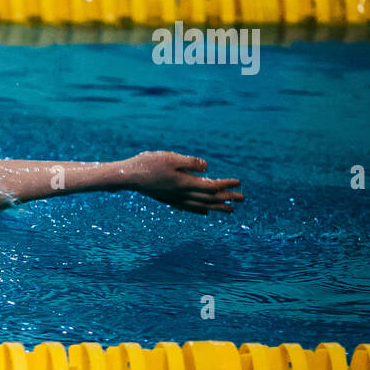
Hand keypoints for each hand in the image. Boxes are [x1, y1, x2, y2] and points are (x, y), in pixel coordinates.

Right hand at [118, 151, 242, 214]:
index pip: (211, 186)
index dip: (226, 184)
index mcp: (185, 183)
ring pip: (201, 205)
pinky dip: (199, 210)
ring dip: (217, 207)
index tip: (239, 183)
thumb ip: (189, 163)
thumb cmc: (148, 164)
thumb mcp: (170, 158)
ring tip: (230, 210)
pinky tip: (204, 212)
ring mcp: (175, 198)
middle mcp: (182, 194)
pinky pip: (188, 208)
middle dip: (227, 198)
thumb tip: (207, 168)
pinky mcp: (168, 199)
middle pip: (209, 198)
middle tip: (242, 199)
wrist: (127, 177)